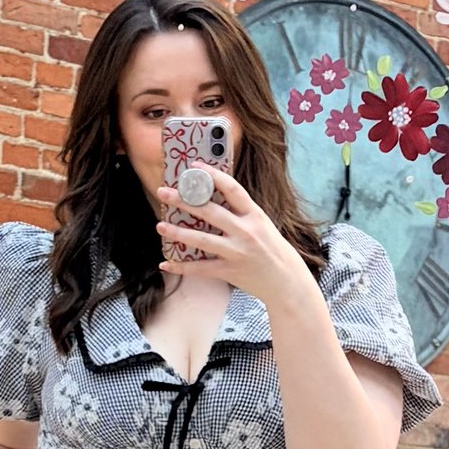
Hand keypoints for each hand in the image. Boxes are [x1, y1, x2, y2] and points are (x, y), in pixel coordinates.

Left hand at [157, 166, 302, 311]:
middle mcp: (245, 232)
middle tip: (164, 192)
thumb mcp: (263, 225)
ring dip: (178, 232)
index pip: (232, 189)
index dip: (212, 175)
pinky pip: (200, 268)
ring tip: (160, 225)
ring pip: (201, 240)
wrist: (287, 282)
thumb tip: (215, 198)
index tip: (195, 166)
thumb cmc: (274, 251)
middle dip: (184, 200)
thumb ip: (242, 213)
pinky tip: (165, 263)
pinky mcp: (230, 271)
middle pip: (210, 211)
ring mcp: (237, 252)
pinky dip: (181, 267)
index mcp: (255, 215)